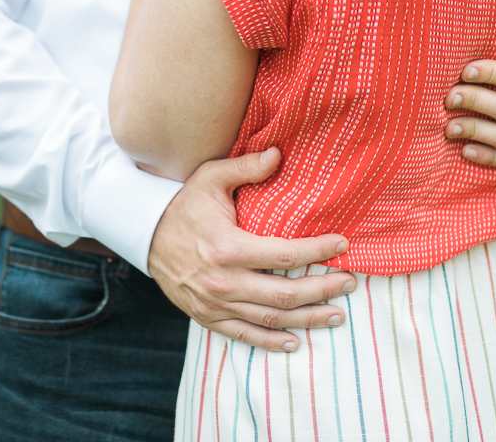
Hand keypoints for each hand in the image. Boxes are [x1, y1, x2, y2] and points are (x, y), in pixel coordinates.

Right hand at [147, 147, 357, 351]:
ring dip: (307, 320)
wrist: (145, 235)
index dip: (318, 251)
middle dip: (323, 290)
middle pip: (285, 294)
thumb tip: (279, 153)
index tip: (342, 244)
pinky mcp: (207, 316)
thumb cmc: (183, 203)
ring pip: (270, 319)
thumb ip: (246, 168)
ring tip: (337, 315)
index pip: (286, 255)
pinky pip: (243, 335)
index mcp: (228, 248)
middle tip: (351, 283)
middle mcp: (223, 282)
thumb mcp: (210, 177)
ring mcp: (215, 304)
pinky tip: (295, 342)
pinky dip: (270, 342)